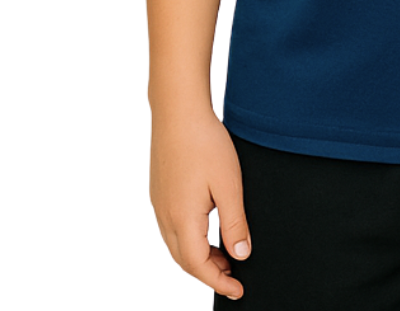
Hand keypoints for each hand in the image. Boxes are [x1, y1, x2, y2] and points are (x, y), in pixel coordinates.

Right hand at [149, 106, 251, 300]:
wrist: (178, 110)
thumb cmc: (204, 142)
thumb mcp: (229, 184)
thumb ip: (234, 223)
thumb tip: (240, 254)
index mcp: (182, 219)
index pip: (198, 266)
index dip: (219, 281)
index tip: (238, 290)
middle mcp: (165, 216)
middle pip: (185, 260)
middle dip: (209, 272)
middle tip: (234, 274)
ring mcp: (159, 203)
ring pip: (177, 245)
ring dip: (199, 256)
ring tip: (225, 254)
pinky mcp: (159, 191)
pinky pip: (172, 228)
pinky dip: (189, 239)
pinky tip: (206, 228)